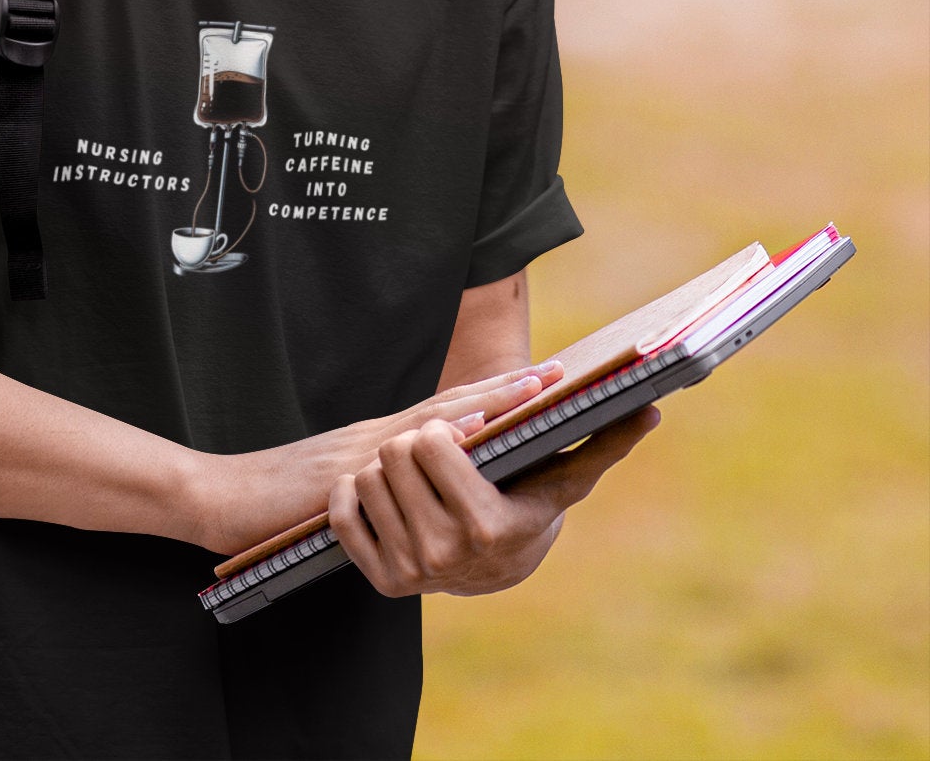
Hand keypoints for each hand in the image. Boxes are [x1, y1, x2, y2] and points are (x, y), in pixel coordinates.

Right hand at [196, 364, 564, 555]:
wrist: (217, 495)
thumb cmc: (272, 500)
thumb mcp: (334, 490)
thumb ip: (373, 486)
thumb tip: (411, 497)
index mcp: (376, 442)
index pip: (445, 414)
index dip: (492, 399)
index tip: (539, 385)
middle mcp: (375, 436)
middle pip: (451, 404)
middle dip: (505, 391)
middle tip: (557, 373)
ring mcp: (361, 449)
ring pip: (435, 417)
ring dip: (487, 402)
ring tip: (534, 388)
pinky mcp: (345, 469)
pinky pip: (403, 449)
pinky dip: (442, 435)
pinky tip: (473, 429)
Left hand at [327, 405, 660, 598]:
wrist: (499, 567)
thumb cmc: (532, 502)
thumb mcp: (563, 475)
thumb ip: (601, 441)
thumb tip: (650, 411)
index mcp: (488, 527)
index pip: (433, 444)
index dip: (443, 429)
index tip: (460, 433)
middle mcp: (445, 558)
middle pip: (395, 454)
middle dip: (415, 441)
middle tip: (438, 453)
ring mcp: (412, 575)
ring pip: (367, 480)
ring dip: (387, 468)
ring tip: (420, 479)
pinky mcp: (382, 583)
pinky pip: (343, 515)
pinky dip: (353, 496)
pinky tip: (385, 494)